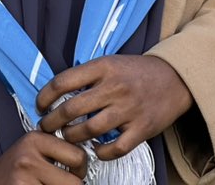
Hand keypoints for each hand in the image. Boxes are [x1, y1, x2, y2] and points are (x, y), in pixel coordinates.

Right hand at [0, 131, 86, 184]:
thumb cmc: (15, 167)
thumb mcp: (33, 148)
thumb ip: (57, 149)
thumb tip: (87, 160)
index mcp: (35, 139)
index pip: (78, 155)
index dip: (81, 168)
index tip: (74, 171)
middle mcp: (28, 158)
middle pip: (75, 182)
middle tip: (64, 183)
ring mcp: (23, 180)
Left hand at [37, 55, 192, 160]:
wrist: (174, 78)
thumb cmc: (136, 70)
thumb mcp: (110, 62)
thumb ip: (88, 75)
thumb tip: (57, 91)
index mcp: (103, 67)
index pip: (63, 82)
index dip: (45, 96)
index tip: (40, 105)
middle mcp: (114, 87)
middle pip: (71, 109)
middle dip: (52, 121)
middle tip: (45, 126)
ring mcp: (128, 109)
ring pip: (89, 130)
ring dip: (72, 137)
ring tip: (66, 137)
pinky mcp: (142, 128)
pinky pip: (115, 148)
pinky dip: (101, 152)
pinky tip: (95, 149)